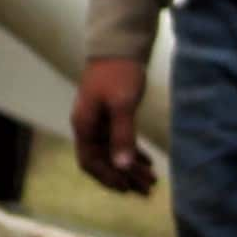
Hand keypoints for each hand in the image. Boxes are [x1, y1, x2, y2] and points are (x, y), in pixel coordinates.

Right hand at [71, 55, 157, 194]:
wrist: (119, 46)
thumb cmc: (119, 74)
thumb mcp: (122, 106)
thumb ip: (122, 136)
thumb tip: (123, 166)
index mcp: (84, 125)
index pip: (90, 162)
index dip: (108, 178)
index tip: (128, 189)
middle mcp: (88, 126)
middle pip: (103, 161)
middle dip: (125, 176)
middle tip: (148, 190)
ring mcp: (99, 121)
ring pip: (113, 152)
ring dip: (130, 167)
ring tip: (152, 181)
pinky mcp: (110, 115)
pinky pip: (119, 141)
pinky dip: (132, 153)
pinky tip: (147, 161)